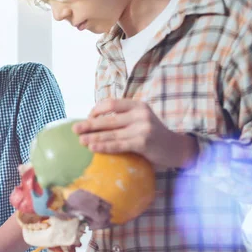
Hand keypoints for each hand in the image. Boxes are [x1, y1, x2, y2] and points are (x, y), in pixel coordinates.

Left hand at [72, 99, 197, 167]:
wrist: (176, 148)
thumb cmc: (154, 134)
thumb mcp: (140, 119)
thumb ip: (123, 118)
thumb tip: (94, 121)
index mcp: (137, 105)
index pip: (111, 103)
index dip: (96, 110)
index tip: (88, 117)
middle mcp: (140, 114)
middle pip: (108, 119)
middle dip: (89, 124)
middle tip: (75, 129)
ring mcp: (142, 128)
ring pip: (111, 133)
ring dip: (93, 137)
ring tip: (80, 140)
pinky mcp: (143, 142)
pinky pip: (118, 145)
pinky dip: (104, 146)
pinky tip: (93, 148)